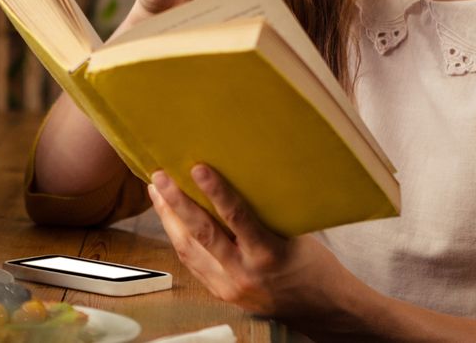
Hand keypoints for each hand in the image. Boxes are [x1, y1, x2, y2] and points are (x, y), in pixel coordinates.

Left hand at [147, 165, 363, 326]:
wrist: (319, 309)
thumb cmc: (312, 264)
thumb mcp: (295, 234)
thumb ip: (264, 213)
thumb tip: (236, 177)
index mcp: (269, 254)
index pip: (237, 218)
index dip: (216, 192)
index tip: (198, 168)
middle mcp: (244, 272)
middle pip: (202, 233)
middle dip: (176, 202)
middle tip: (159, 176)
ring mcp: (229, 286)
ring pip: (188, 249)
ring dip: (169, 218)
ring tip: (156, 191)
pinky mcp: (220, 292)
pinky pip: (192, 262)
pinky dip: (178, 237)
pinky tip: (169, 218)